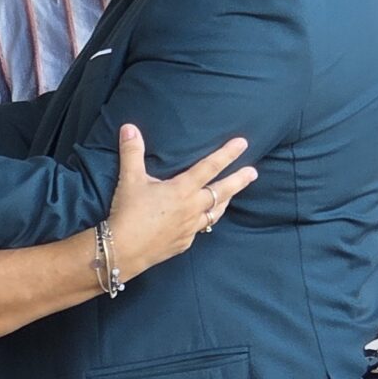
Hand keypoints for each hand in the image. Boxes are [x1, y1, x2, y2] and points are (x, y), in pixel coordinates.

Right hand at [107, 127, 255, 277]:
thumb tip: (129, 127)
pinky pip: (200, 229)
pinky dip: (205, 222)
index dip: (227, 154)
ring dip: (225, 202)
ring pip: (215, 213)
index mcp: (183, 189)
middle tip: (253, 173)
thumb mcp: (130, 179)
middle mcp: (192, 208)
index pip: (210, 167)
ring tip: (232, 196)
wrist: (124, 251)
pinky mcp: (183, 243)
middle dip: (239, 181)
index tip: (242, 143)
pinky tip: (203, 221)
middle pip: (222, 192)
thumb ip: (132, 152)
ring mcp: (190, 227)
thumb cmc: (129, 213)